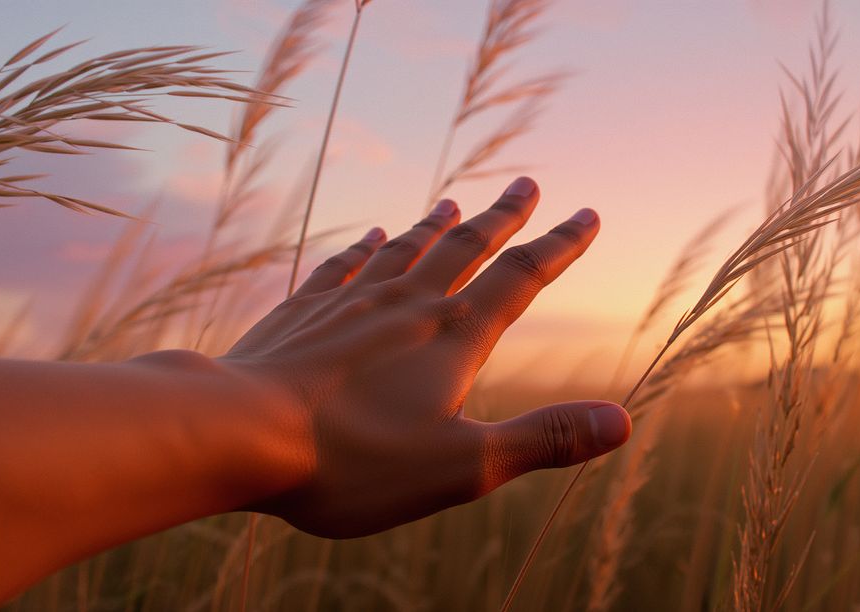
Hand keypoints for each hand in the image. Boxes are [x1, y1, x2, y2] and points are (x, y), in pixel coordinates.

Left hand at [221, 176, 630, 537]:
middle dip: (503, 218)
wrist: (238, 433)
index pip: (520, 280)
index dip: (559, 247)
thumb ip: (542, 439)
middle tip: (527, 184)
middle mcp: (407, 306)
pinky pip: (342, 267)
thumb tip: (622, 422)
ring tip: (456, 202)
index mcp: (453, 339)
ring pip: (405, 250)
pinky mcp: (303, 314)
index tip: (586, 215)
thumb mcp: (463, 465)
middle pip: (466, 249)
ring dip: (436, 225)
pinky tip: (369, 237)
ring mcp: (350, 304)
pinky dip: (363, 249)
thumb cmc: (353, 460)